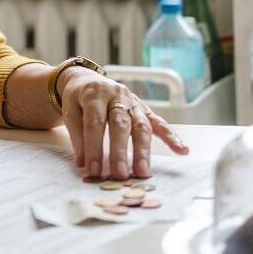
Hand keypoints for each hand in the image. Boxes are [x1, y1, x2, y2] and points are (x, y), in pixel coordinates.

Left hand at [58, 68, 188, 180]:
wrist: (88, 79)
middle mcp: (117, 96)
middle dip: (120, 151)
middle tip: (120, 173)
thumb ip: (77, 136)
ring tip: (143, 172)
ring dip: (143, 151)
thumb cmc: (79, 100)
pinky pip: (159, 122)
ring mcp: (133, 102)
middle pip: (120, 124)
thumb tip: (84, 164)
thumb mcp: (70, 111)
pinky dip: (172, 136)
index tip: (92, 169)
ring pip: (141, 126)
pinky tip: (182, 150)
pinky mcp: (144, 109)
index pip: (95, 122)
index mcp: (94, 94)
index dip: (94, 146)